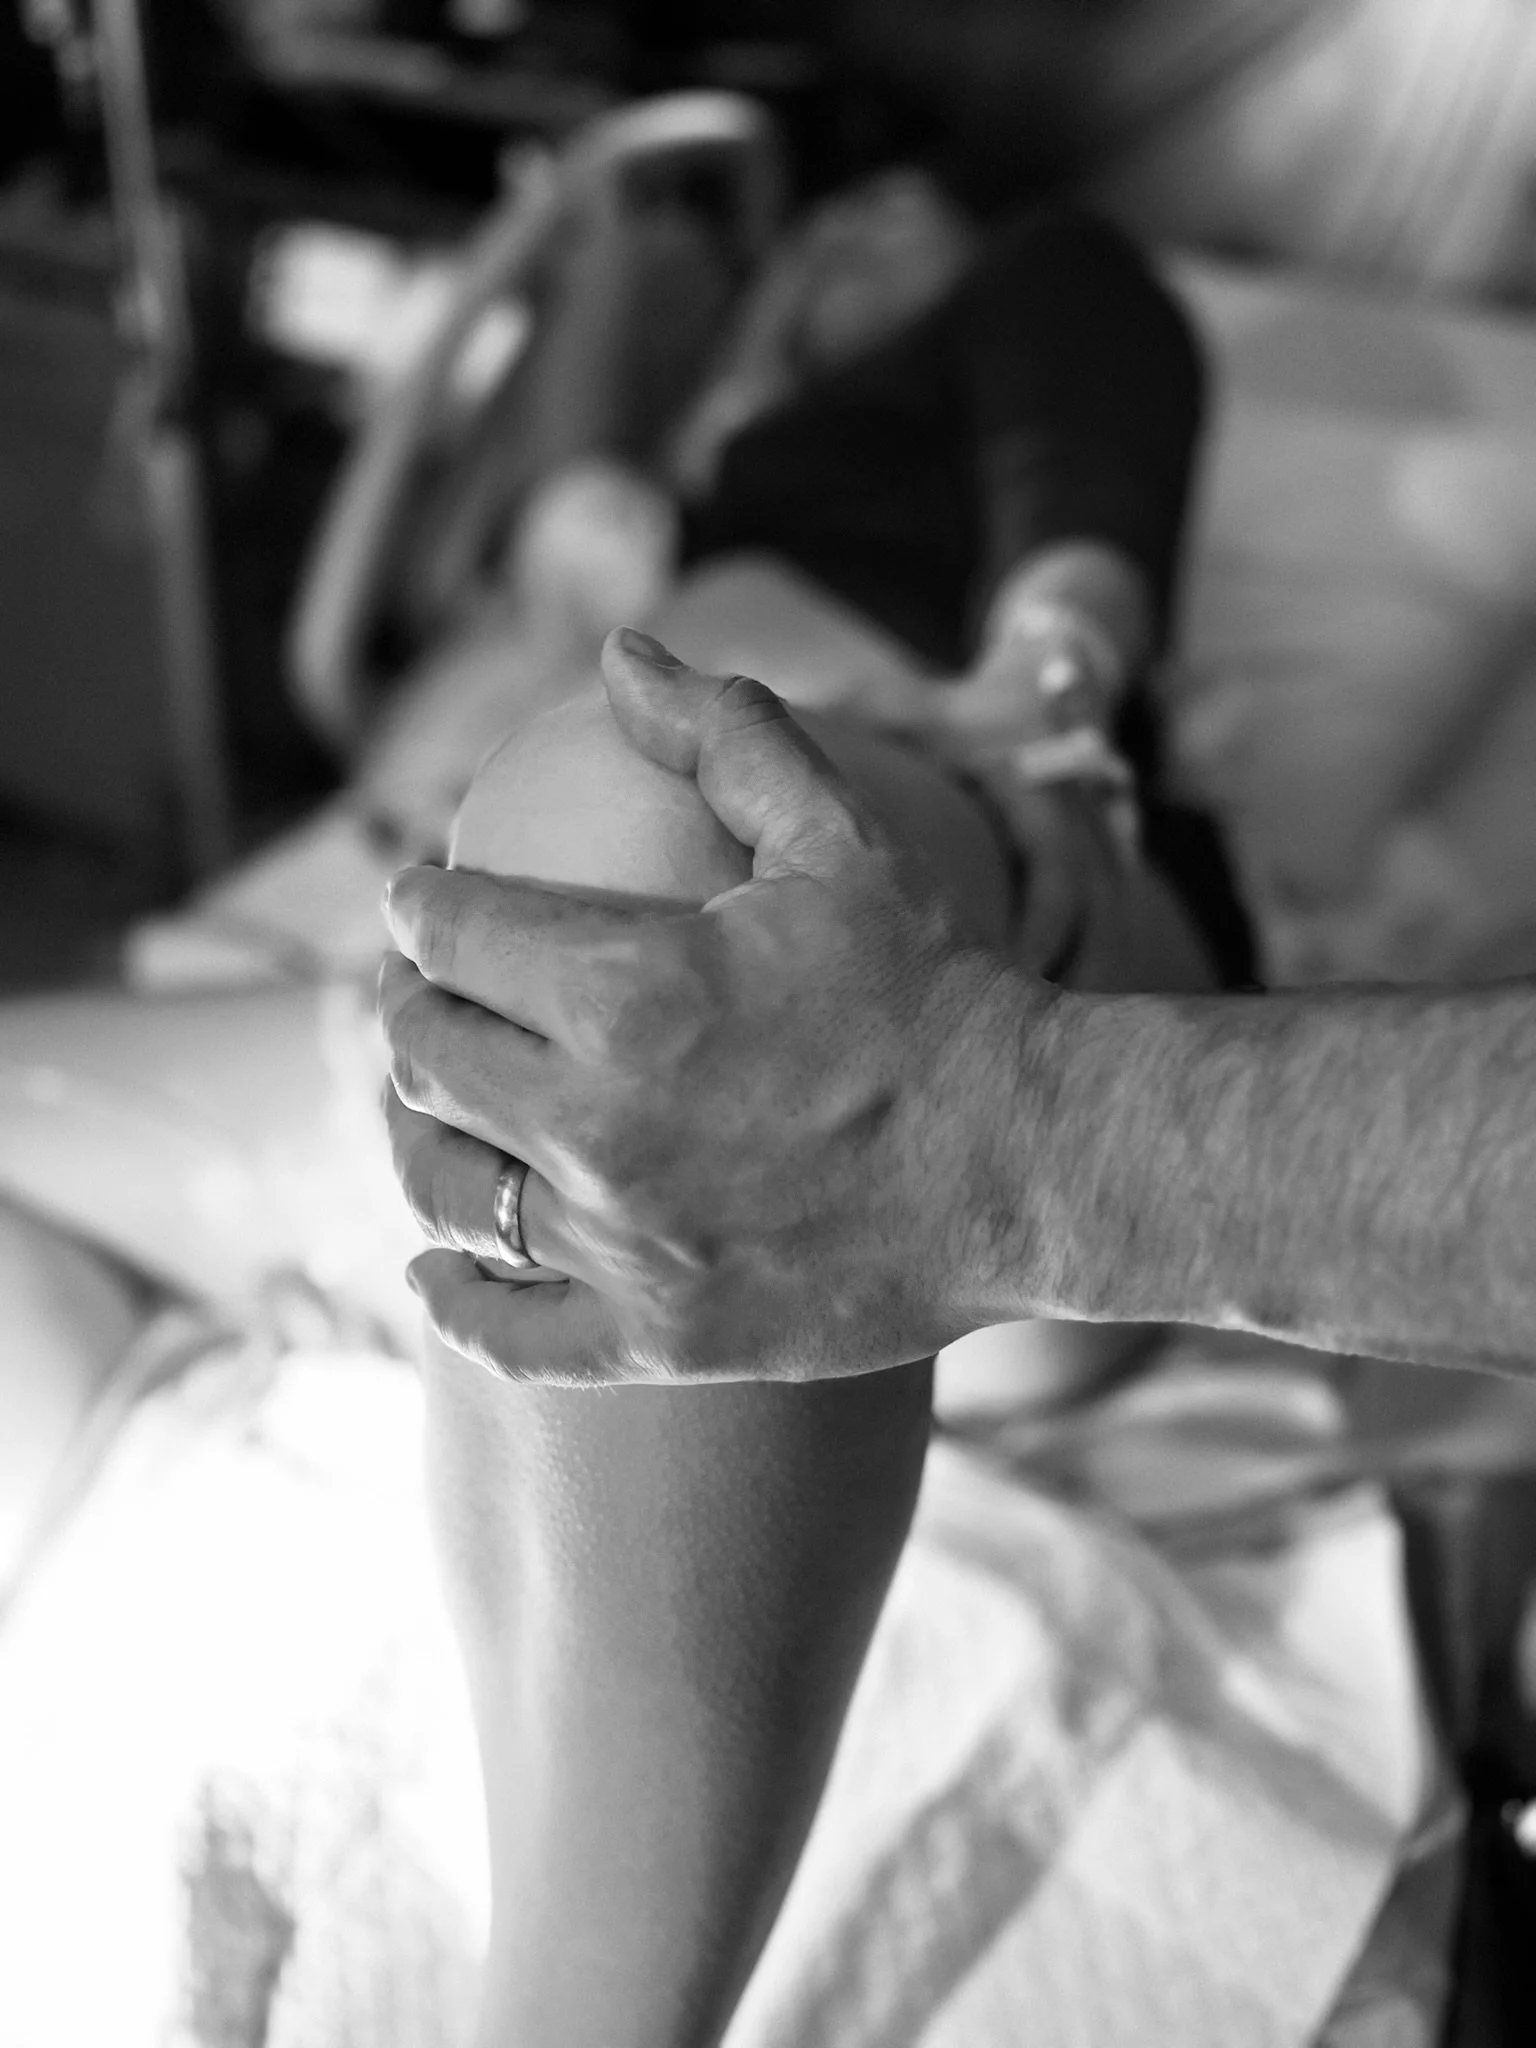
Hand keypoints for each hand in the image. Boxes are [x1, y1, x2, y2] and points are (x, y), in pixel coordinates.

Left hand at [380, 636, 1066, 1384]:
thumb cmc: (935, 992)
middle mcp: (598, 1123)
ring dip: (416, 1133)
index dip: (418, 907)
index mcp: (628, 990)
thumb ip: (724, 738)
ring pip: (445, 1187)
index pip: (448, 936)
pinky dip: (454, 1301)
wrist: (1034, 1161)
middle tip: (425, 991)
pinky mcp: (657, 1338)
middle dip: (407, 1007)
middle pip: (425, 1056)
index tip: (421, 904)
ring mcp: (622, 1244)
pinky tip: (437, 1271)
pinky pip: (505, 1334)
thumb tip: (624, 651)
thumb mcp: (840, 840)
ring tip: (433, 1106)